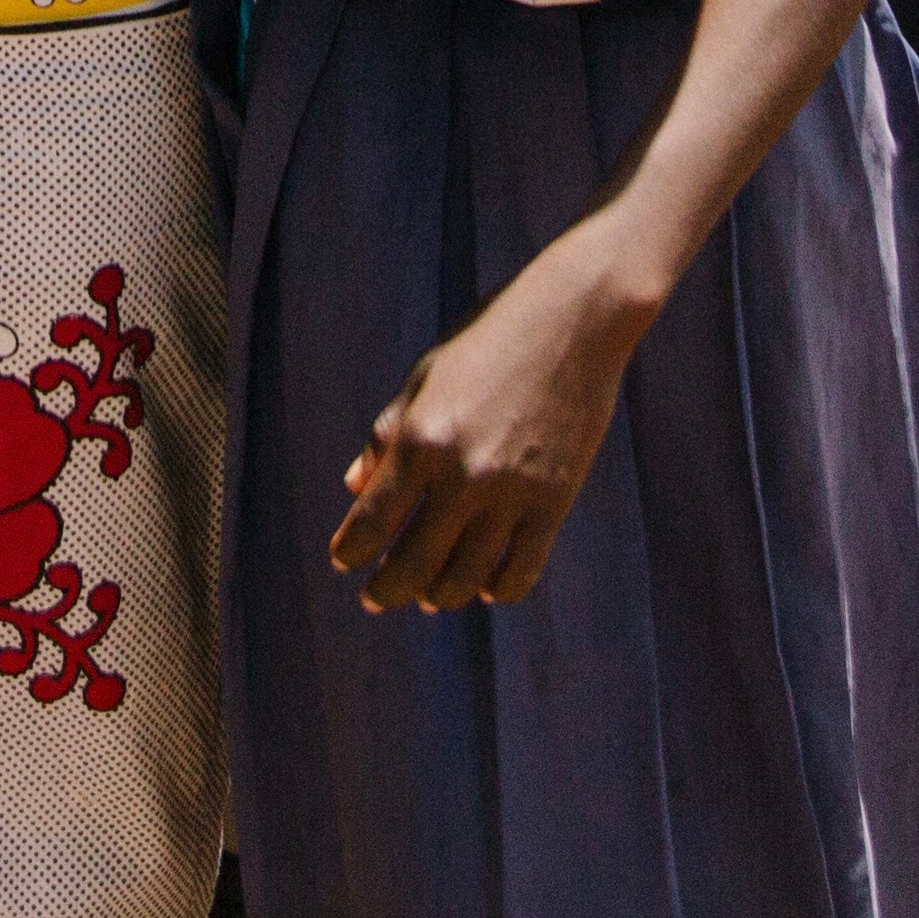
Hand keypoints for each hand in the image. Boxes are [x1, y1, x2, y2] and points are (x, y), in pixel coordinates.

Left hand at [330, 238, 653, 613]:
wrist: (574, 319)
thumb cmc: (488, 338)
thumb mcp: (425, 376)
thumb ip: (387, 434)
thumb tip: (354, 488)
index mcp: (420, 438)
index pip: (371, 521)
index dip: (351, 552)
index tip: (343, 563)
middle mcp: (462, 474)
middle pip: (413, 564)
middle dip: (387, 590)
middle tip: (376, 598)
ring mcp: (512, 494)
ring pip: (465, 578)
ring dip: (439, 596)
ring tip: (428, 596)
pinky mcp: (554, 504)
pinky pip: (520, 572)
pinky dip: (497, 589)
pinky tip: (483, 587)